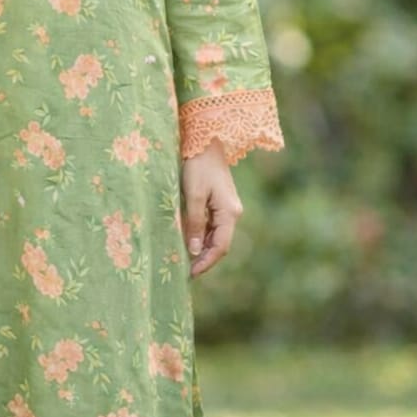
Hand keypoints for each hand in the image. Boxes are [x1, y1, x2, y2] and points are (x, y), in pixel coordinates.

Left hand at [181, 137, 242, 277]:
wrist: (204, 142)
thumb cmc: (197, 166)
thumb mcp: (193, 195)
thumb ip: (194, 222)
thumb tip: (193, 250)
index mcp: (230, 213)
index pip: (221, 246)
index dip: (206, 262)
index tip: (190, 274)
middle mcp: (232, 213)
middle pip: (220, 244)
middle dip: (203, 258)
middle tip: (184, 271)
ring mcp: (226, 208)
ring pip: (215, 236)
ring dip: (201, 249)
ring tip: (183, 260)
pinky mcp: (219, 203)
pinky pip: (211, 226)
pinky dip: (200, 236)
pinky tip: (187, 241)